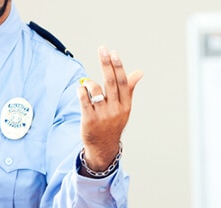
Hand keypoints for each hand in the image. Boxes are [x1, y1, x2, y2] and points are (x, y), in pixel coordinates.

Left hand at [77, 46, 141, 173]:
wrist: (103, 147)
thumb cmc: (113, 123)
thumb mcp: (124, 108)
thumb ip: (129, 89)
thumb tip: (139, 72)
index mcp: (125, 105)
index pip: (123, 82)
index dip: (118, 67)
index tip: (113, 53)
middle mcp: (115, 109)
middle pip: (111, 82)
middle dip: (106, 64)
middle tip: (102, 49)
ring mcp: (102, 115)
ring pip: (95, 90)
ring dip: (89, 82)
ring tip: (87, 85)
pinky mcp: (89, 120)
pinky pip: (84, 100)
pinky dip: (81, 91)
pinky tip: (80, 89)